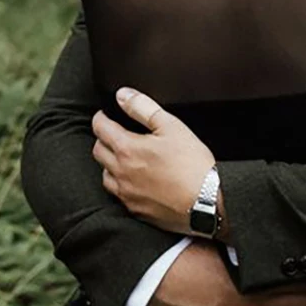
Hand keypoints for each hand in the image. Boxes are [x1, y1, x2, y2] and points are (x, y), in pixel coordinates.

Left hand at [92, 87, 215, 235]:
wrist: (207, 203)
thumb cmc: (193, 165)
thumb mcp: (172, 126)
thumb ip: (143, 108)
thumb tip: (123, 95)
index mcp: (127, 149)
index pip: (100, 128)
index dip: (101, 118)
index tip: (104, 115)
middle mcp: (121, 172)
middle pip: (98, 151)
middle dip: (103, 139)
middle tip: (113, 134)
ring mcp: (127, 194)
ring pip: (105, 175)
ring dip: (109, 164)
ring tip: (123, 158)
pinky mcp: (135, 210)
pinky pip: (118, 195)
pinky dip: (121, 185)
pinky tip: (134, 181)